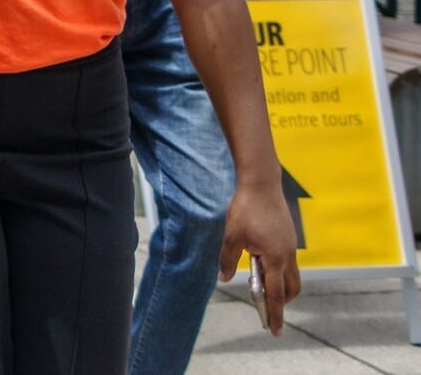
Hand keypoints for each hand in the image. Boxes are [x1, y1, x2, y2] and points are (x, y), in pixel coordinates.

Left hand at [220, 176, 302, 334]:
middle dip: (282, 301)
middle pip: (291, 289)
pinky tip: (260, 263)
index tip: (274, 331)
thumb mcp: (231, 236)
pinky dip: (278, 270)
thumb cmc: (245, 209)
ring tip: (259, 284)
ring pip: (291, 275)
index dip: (275, 314)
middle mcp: (288, 255)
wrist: (262, 184)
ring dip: (280, 285)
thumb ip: (227, 260)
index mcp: (275, 258)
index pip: (277, 294)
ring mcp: (291, 246)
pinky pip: (288, 262)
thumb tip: (223, 278)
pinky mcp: (289, 238)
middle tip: (265, 307)